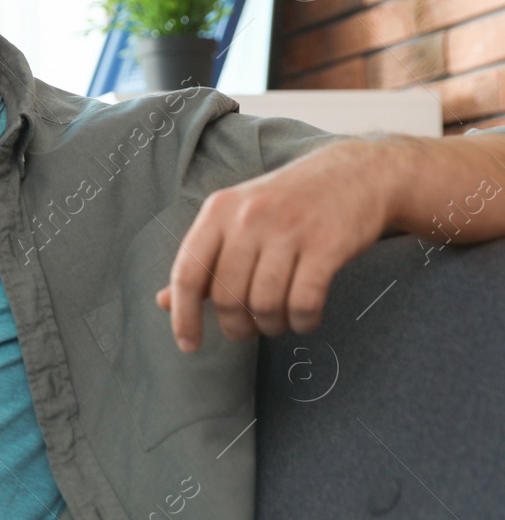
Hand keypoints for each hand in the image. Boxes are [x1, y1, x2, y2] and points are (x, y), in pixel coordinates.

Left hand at [154, 137, 390, 350]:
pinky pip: (304, 302)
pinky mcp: (327, 244)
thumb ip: (202, 261)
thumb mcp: (235, 220)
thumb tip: (164, 303)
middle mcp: (249, 217)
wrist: (356, 174)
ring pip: (265, 304)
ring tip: (277, 322)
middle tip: (247, 330)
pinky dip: (302, 322)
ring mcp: (289, 229)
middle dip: (235, 326)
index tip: (188, 344)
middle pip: (227, 296)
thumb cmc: (286, 205)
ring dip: (270, 326)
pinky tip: (304, 320)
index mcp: (219, 211)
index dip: (183, 315)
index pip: (188, 273)